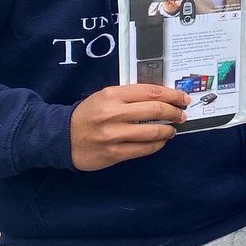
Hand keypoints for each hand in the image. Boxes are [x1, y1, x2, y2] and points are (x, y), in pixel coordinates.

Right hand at [70, 84, 189, 170]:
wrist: (62, 136)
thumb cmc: (89, 114)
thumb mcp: (106, 96)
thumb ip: (131, 95)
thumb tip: (163, 98)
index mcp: (113, 94)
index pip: (151, 91)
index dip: (172, 94)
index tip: (183, 98)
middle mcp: (113, 113)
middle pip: (155, 110)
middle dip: (174, 112)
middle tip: (182, 115)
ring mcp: (113, 135)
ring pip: (152, 132)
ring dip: (168, 131)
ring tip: (172, 130)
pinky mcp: (113, 153)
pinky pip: (143, 150)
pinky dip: (156, 145)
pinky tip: (160, 142)